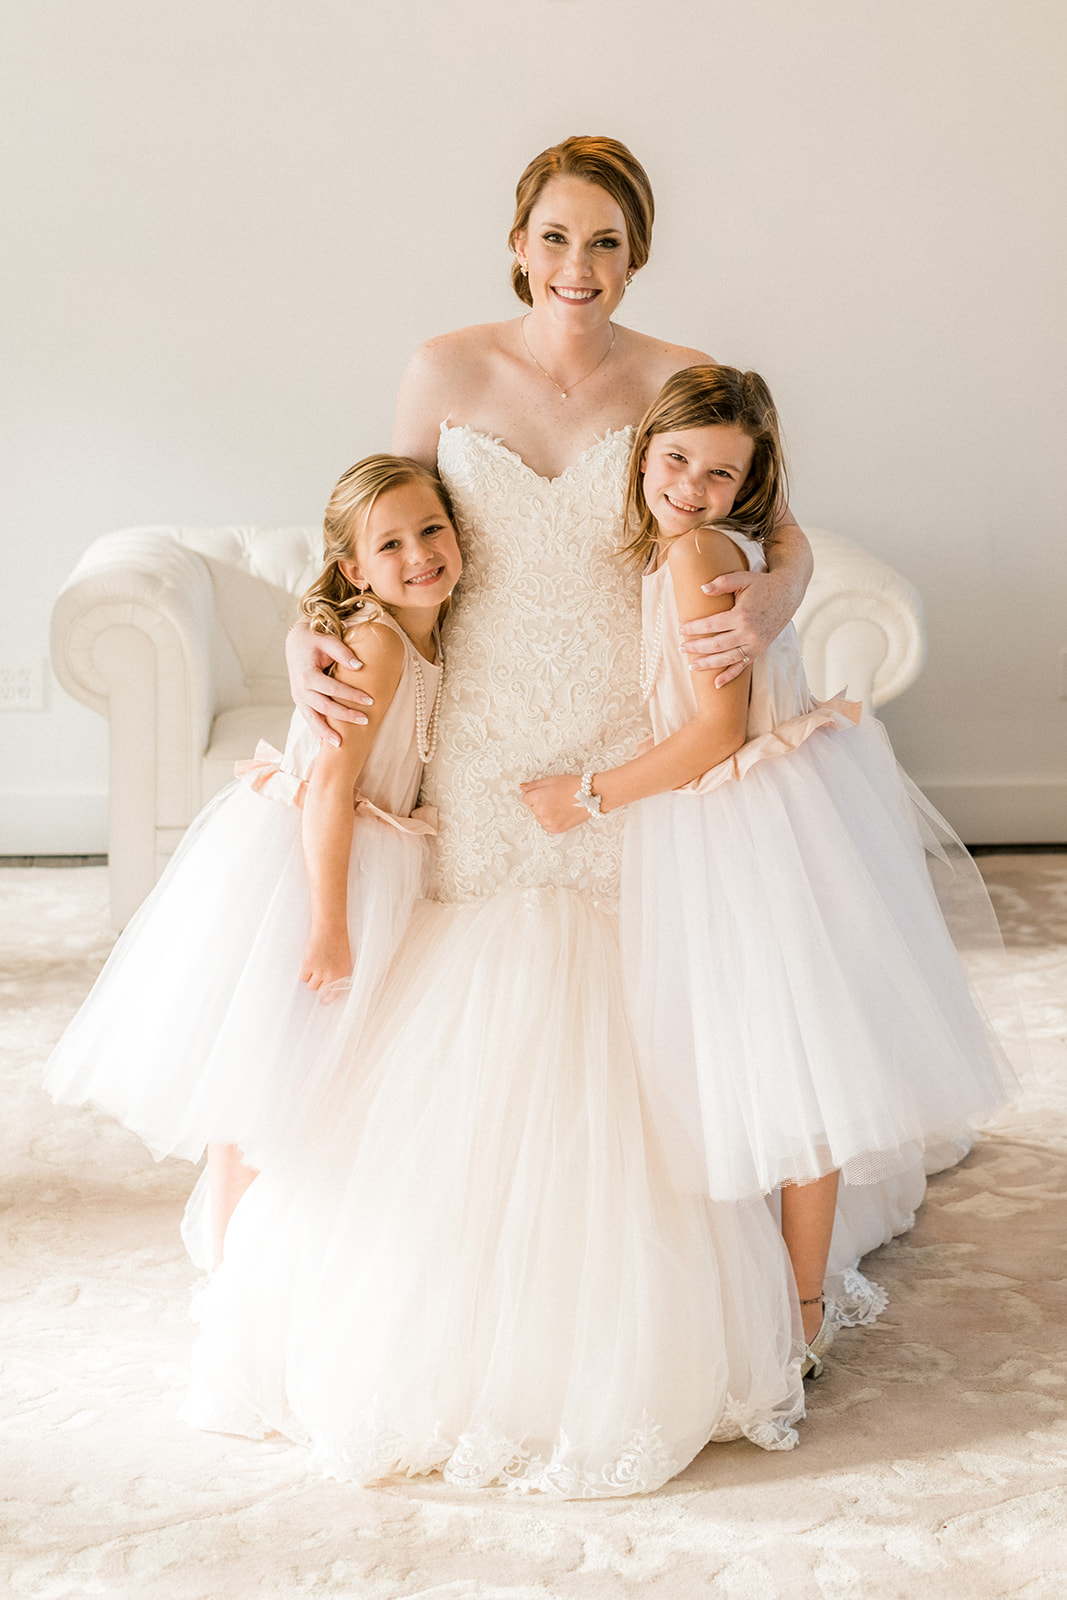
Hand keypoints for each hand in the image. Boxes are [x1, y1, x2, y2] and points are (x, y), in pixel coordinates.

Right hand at [286, 622, 372, 746]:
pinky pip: (308, 719)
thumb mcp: (328, 641)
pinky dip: (317, 731)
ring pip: (312, 719)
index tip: (370, 700)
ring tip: (340, 745)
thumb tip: (359, 666)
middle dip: (345, 715)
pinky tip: (325, 744)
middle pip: (324, 707)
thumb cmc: (314, 641)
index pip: (332, 688)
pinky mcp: (300, 702)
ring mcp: (298, 697)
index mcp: (307, 674)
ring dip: (326, 732)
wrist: (295, 643)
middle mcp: (300, 689)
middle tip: (365, 721)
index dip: (351, 695)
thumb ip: (343, 652)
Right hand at [300, 930, 352, 1001]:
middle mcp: (332, 975)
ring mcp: (320, 970)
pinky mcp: (308, 965)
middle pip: (320, 991)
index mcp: (343, 974)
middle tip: (317, 974)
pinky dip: (304, 972)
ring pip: (310, 986)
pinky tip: (308, 962)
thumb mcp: (344, 959)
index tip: (322, 1001)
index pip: (334, 994)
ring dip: (310, 978)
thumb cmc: (338, 940)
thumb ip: (338, 973)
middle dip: (318, 984)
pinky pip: (303, 977)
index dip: (327, 998)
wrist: (330, 926)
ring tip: (313, 966)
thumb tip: (328, 986)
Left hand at [519, 774, 588, 833]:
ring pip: (539, 817)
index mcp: (538, 797)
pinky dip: (552, 821)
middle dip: (540, 803)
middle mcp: (541, 811)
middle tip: (555, 798)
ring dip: (546, 813)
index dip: (536, 794)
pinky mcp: (556, 829)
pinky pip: (547, 826)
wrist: (591, 796)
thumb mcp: (552, 780)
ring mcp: (549, 821)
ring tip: (560, 806)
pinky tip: (561, 813)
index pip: (526, 799)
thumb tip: (522, 788)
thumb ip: (534, 785)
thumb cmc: (573, 786)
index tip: (546, 793)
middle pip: (533, 808)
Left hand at [680, 569, 783, 686]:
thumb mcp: (742, 578)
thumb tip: (702, 589)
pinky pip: (742, 666)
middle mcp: (749, 633)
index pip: (711, 625)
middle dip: (696, 648)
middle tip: (681, 648)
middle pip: (716, 645)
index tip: (681, 629)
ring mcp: (755, 644)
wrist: (787, 594)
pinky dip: (729, 676)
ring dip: (708, 664)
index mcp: (742, 616)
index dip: (694, 628)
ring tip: (691, 666)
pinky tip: (716, 683)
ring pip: (727, 659)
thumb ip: (722, 583)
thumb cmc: (762, 585)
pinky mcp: (759, 650)